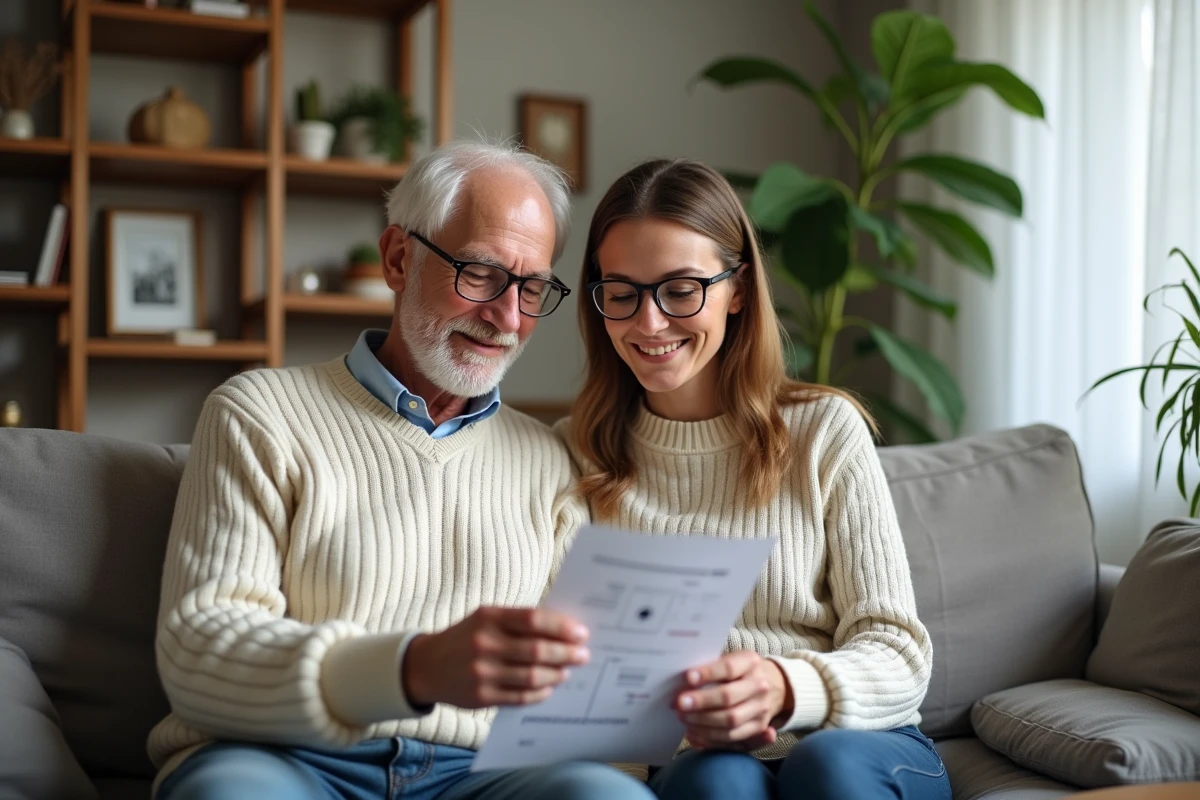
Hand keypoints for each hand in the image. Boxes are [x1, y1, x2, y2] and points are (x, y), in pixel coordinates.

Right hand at [402, 607, 589, 708]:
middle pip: (537, 650)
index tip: (582, 633)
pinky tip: (549, 687)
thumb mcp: (485, 618)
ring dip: (556, 674)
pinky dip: (539, 692)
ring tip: (567, 671)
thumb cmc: (465, 637)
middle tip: (583, 655)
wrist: (425, 666)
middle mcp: (485, 644)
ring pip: (531, 675)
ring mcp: (482, 672)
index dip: (562, 627)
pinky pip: (520, 696)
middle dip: (566, 653)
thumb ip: (517, 621)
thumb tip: (562, 629)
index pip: (533, 620)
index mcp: (488, 617)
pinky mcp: (481, 697)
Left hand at [675, 650, 791, 749]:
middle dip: (701, 702)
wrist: (774, 684)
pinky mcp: (759, 727)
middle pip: (728, 697)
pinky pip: (732, 737)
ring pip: (730, 720)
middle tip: (679, 704)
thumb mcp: (731, 659)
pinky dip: (710, 737)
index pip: (728, 668)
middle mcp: (759, 685)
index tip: (687, 678)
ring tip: (683, 718)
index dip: (707, 673)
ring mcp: (761, 708)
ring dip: (702, 722)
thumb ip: (711, 668)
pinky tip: (694, 733)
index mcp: (750, 662)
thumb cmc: (740, 671)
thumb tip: (685, 681)